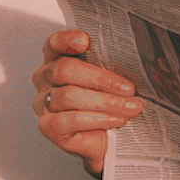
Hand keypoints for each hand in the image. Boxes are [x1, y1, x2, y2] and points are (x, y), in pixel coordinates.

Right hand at [32, 29, 143, 177]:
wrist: (111, 139)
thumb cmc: (110, 102)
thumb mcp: (113, 78)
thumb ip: (113, 63)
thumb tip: (135, 57)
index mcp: (59, 59)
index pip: (54, 43)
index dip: (67, 40)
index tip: (86, 41)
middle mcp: (46, 78)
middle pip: (65, 69)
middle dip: (102, 79)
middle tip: (129, 88)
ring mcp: (43, 102)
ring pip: (69, 96)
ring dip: (106, 102)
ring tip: (131, 108)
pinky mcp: (48, 126)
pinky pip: (68, 120)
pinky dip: (96, 119)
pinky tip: (116, 120)